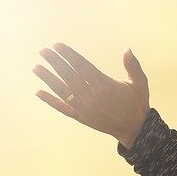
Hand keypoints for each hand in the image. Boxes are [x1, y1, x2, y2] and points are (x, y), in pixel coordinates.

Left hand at [34, 43, 149, 148]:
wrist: (134, 129)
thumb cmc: (136, 103)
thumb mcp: (140, 84)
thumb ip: (133, 67)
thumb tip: (127, 50)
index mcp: (105, 85)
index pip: (82, 66)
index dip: (69, 55)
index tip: (57, 46)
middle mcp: (92, 96)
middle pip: (69, 76)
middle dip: (55, 62)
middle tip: (43, 51)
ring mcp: (85, 108)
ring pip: (63, 90)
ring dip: (48, 78)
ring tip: (36, 67)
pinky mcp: (81, 117)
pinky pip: (63, 108)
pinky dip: (50, 100)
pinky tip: (38, 92)